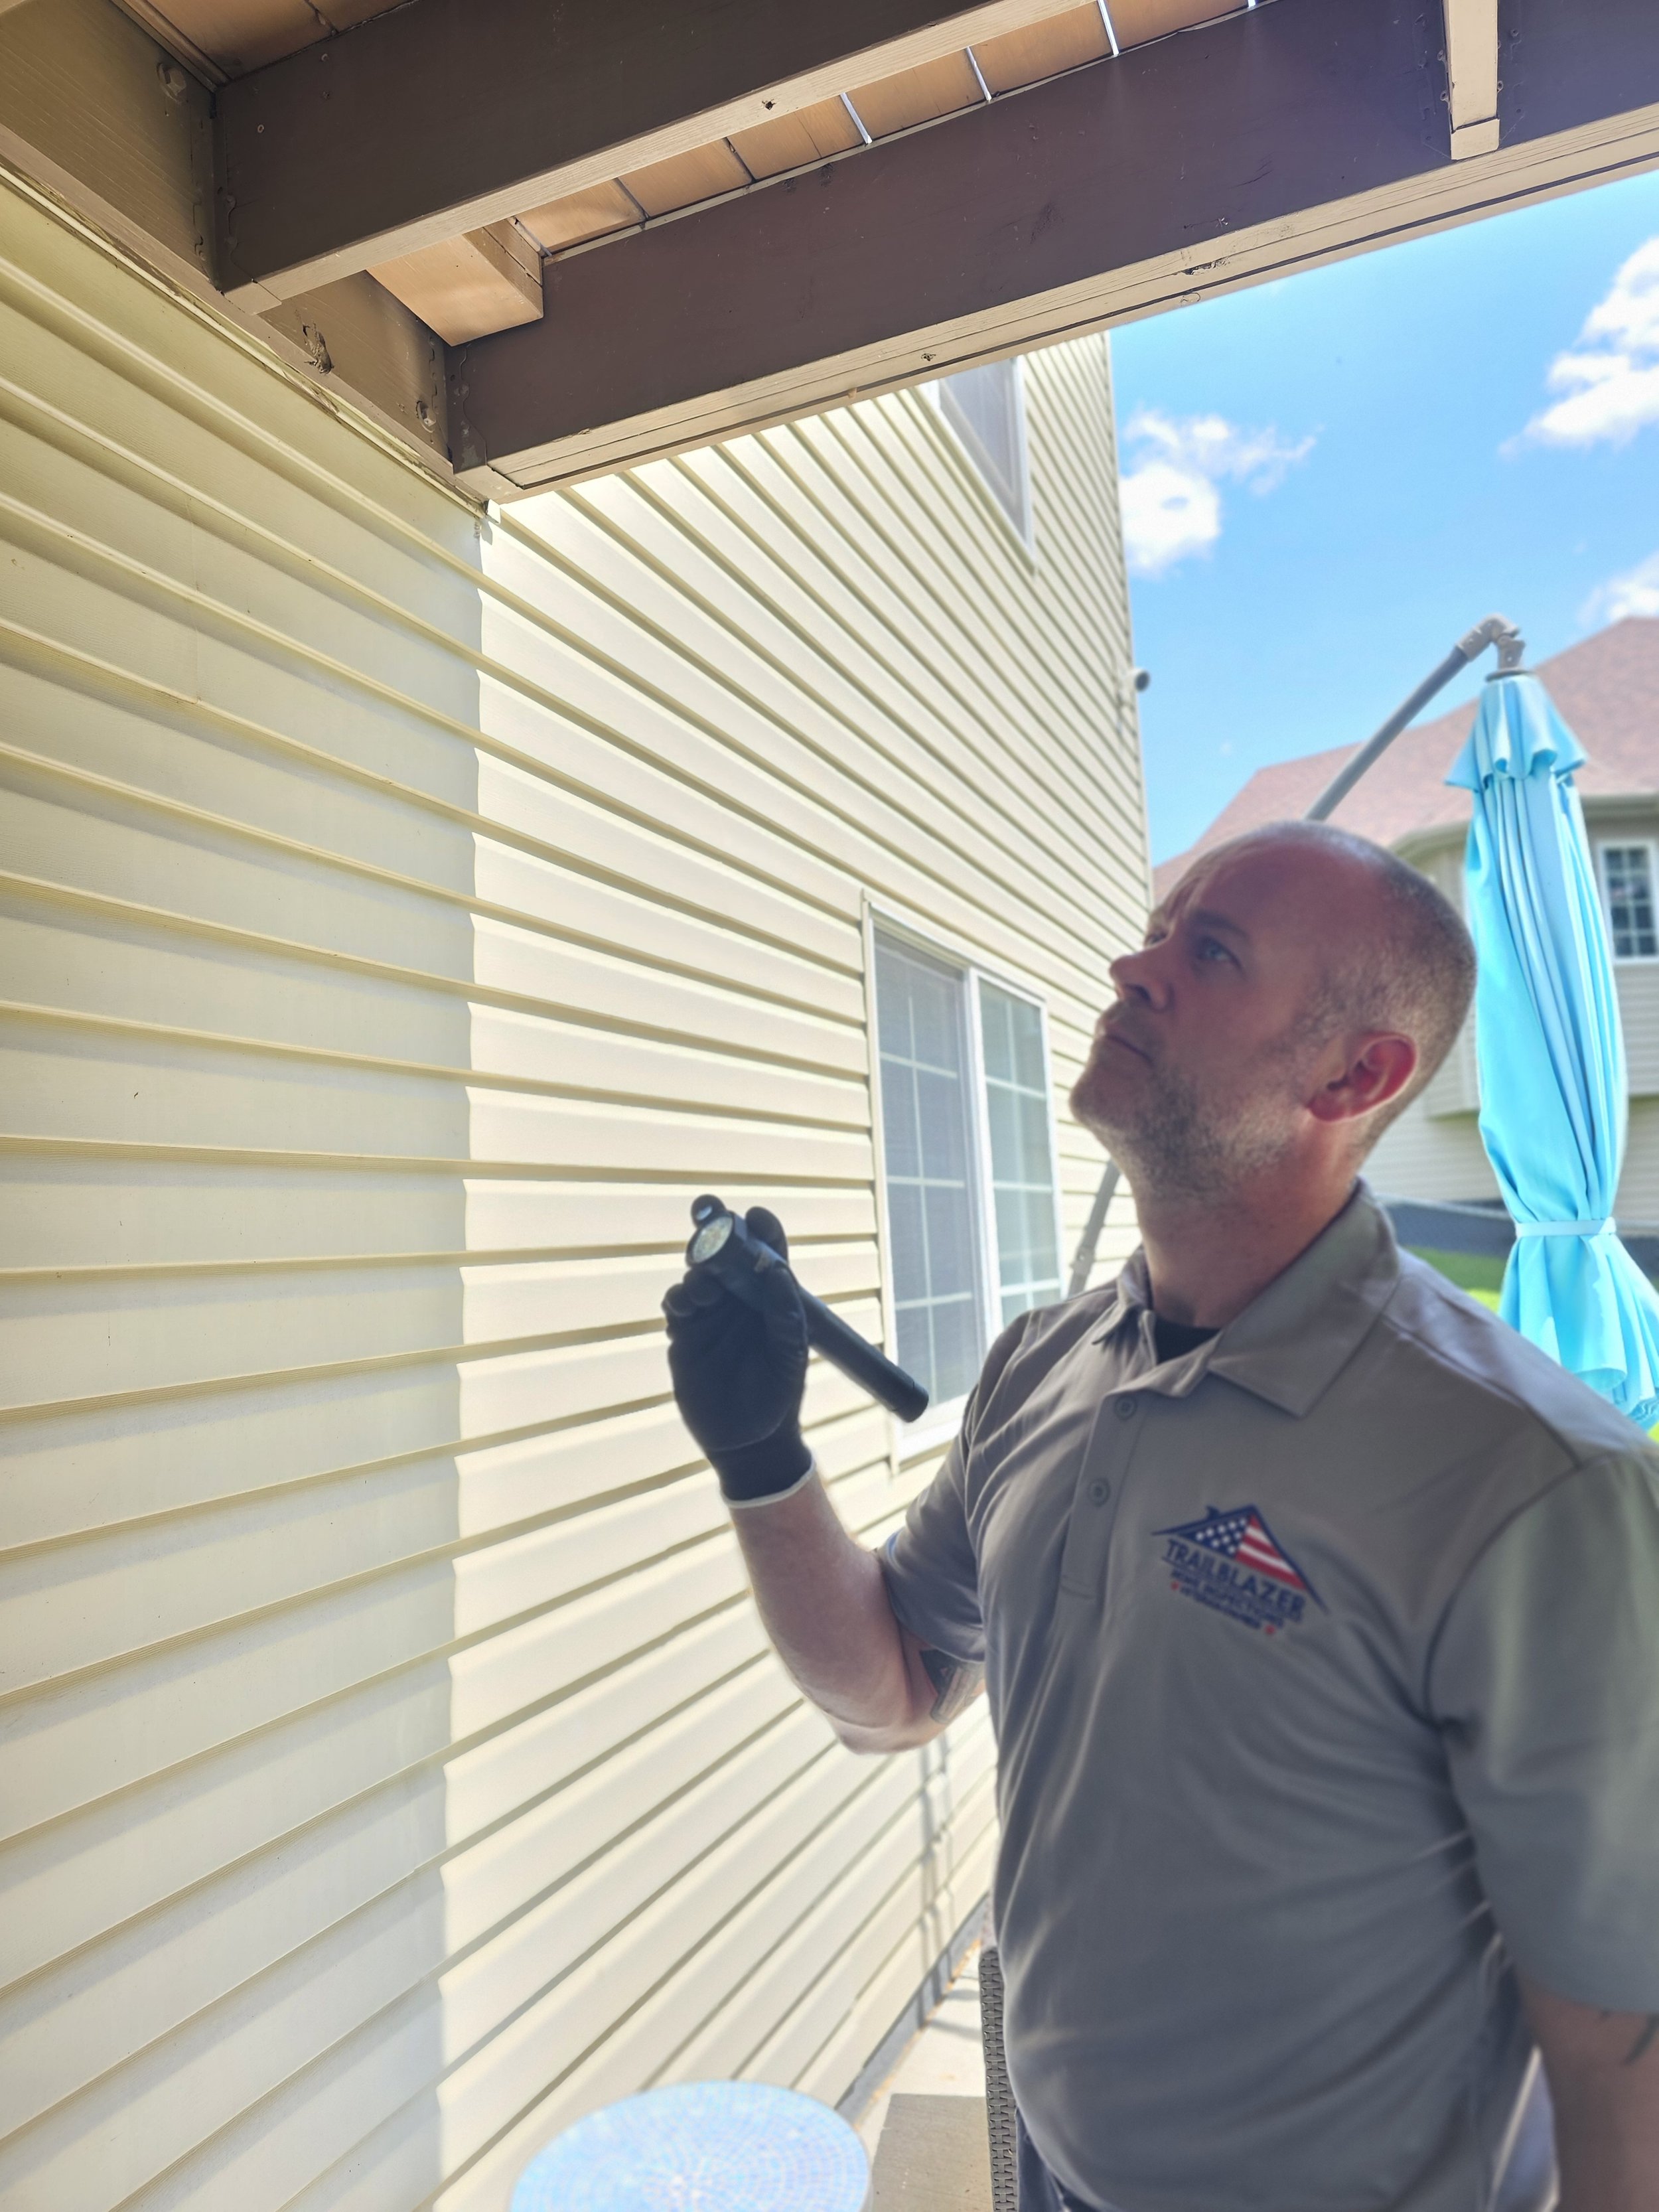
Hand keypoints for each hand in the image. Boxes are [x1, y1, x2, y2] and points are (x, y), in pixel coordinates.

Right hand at [662, 1206, 812, 1503]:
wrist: (751, 1438)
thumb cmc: (779, 1391)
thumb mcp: (790, 1350)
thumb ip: (785, 1310)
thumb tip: (776, 1270)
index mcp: (769, 1296)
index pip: (765, 1252)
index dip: (760, 1230)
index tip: (756, 1217)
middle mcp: (739, 1298)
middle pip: (724, 1253)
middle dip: (715, 1232)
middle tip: (709, 1220)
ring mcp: (710, 1314)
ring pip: (697, 1275)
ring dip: (698, 1271)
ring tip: (706, 1287)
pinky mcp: (685, 1334)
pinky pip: (677, 1304)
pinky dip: (678, 1298)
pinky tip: (686, 1307)